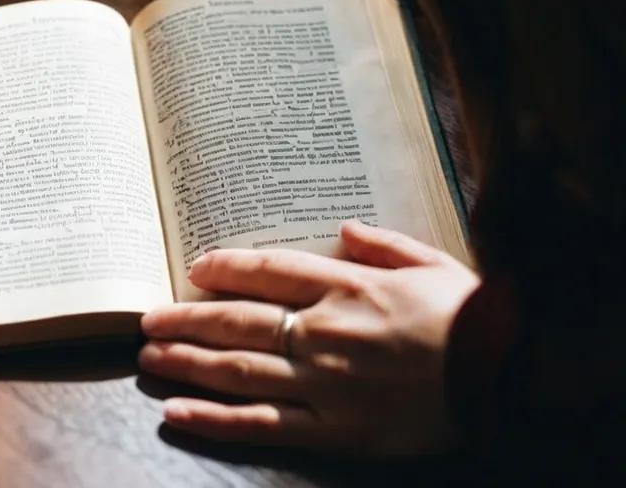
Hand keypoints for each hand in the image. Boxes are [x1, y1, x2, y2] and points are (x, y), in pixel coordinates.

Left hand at [138, 221, 479, 456]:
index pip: (265, 271)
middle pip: (235, 320)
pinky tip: (177, 412)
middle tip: (145, 320)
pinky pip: (262, 423)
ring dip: (185, 363)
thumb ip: (381, 243)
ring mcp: (324, 383)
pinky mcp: (334, 430)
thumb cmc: (472, 318)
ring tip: (148, 360)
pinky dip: (215, 418)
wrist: (509, 377)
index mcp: (346, 287)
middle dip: (184, 319)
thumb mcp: (431, 263)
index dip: (222, 268)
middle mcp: (324, 331)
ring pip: (236, 370)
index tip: (192, 268)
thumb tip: (340, 226)